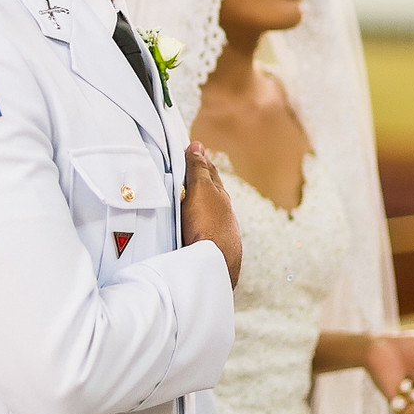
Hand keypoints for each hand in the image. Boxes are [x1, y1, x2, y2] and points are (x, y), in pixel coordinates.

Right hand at [182, 144, 241, 286]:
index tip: (193, 150)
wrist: (214, 266)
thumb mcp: (200, 191)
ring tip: (189, 197)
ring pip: (209, 211)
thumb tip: (198, 146)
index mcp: (220, 196)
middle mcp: (223, 213)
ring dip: (200, 203)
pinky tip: (193, 226)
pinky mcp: (214, 248)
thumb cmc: (208, 227)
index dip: (200, 160)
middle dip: (202, 179)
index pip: (209, 172)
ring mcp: (220, 231)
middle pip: (211, 191)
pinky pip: (205, 228)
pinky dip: (199, 221)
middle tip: (191, 166)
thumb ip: (198, 170)